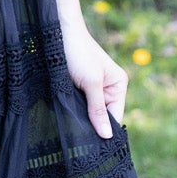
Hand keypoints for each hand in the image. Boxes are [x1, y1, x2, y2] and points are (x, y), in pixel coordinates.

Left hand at [60, 16, 126, 139]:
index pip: (115, 116)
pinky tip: (65, 111)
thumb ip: (98, 109)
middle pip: (101, 115)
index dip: (105, 129)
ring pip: (88, 111)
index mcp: (118, 85)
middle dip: (91, 123)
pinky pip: (78, 104)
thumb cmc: (78, 53)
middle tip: (78, 135)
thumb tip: (107, 135)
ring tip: (70, 122)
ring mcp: (92, 87)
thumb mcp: (91, 83)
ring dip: (80, 115)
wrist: (58, 32)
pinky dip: (72, 108)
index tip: (92, 145)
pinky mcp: (78, 86)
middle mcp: (108, 87)